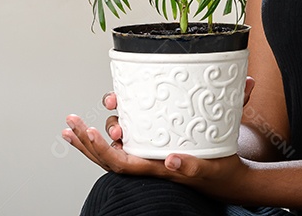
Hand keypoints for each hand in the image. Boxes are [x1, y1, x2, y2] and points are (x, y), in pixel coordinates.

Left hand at [61, 76, 256, 179]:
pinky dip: (103, 141)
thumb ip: (195, 162)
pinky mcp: (152, 152)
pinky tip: (92, 130)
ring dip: (88, 140)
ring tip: (70, 126)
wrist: (230, 180)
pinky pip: (120, 149)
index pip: (121, 162)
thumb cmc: (222, 168)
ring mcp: (148, 159)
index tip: (95, 131)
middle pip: (107, 158)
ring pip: (110, 154)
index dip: (103, 149)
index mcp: (156, 167)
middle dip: (86, 140)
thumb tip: (172, 160)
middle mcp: (148, 165)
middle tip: (71, 122)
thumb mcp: (213, 165)